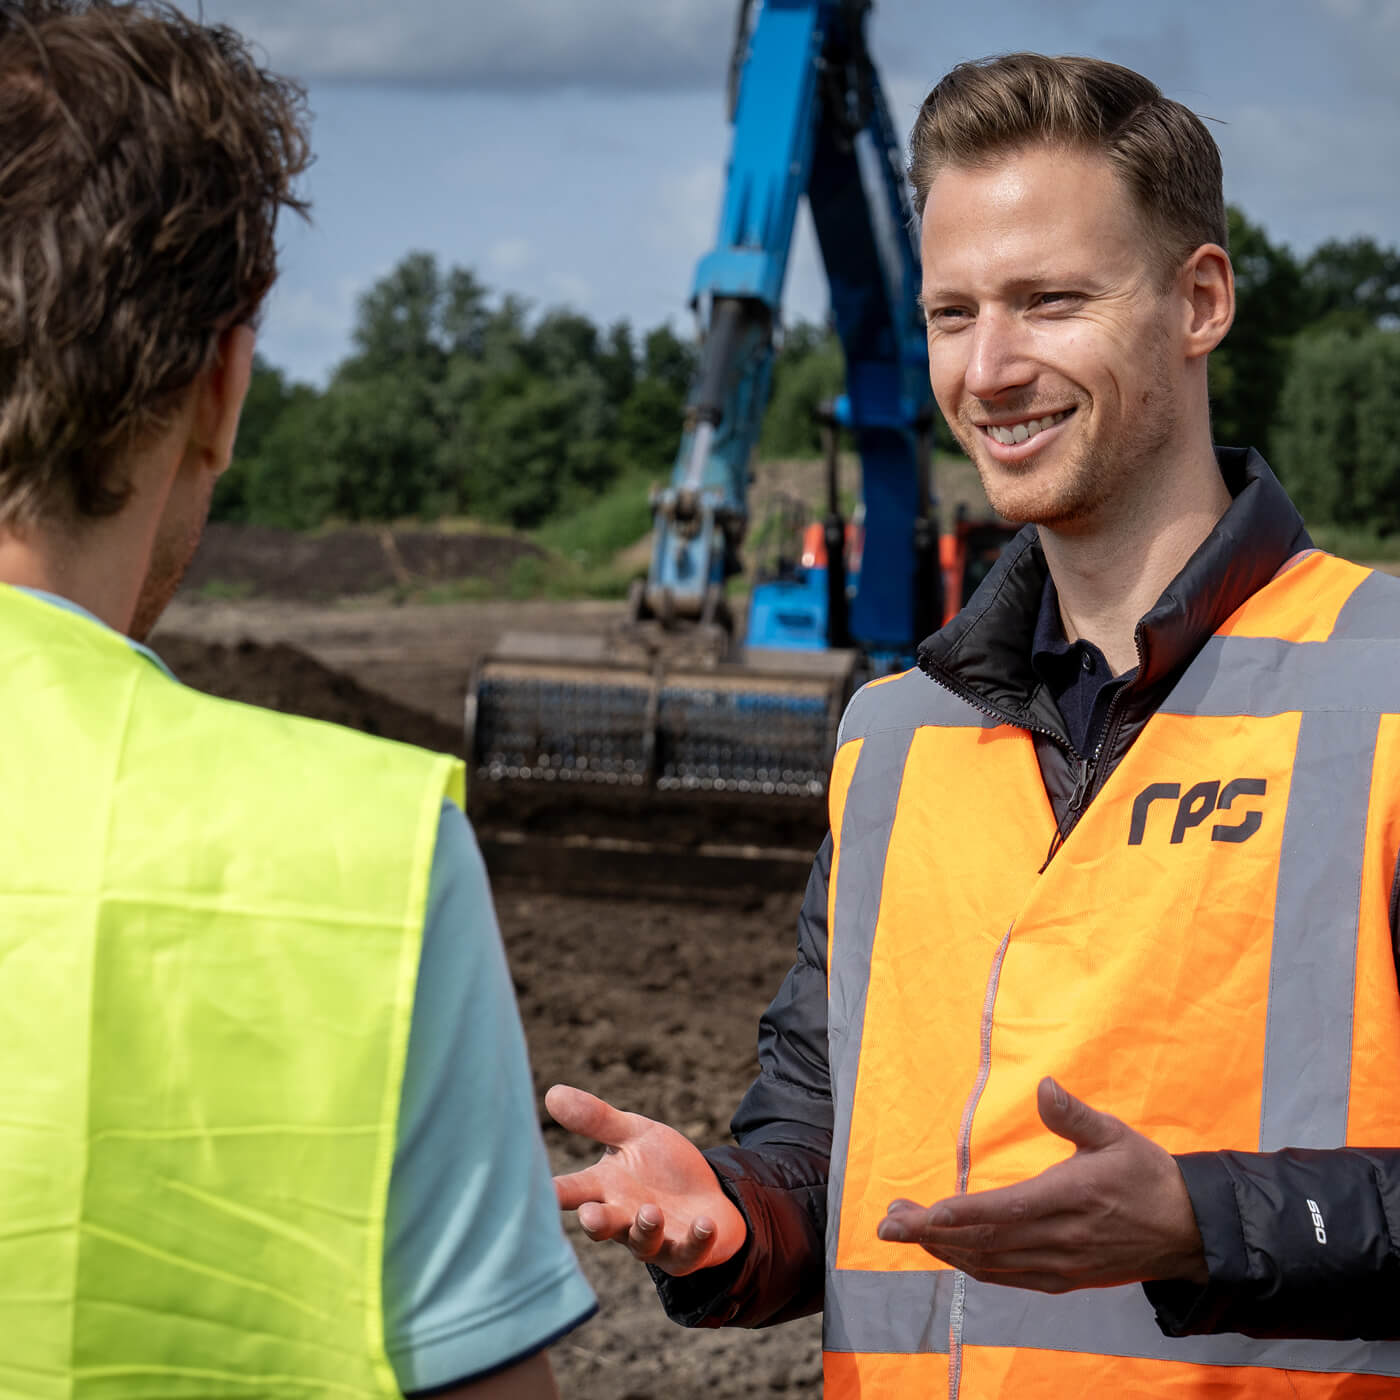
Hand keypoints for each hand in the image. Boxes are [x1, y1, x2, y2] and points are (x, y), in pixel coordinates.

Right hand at [546, 1084, 747, 1276]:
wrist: (707, 1196)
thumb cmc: (661, 1167)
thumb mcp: (634, 1135)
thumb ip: (596, 1119)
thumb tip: (551, 1093)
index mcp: (604, 1189)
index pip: (572, 1190)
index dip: (554, 1192)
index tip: (541, 1190)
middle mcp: (623, 1219)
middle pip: (601, 1225)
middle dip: (595, 1222)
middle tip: (589, 1215)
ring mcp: (654, 1240)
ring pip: (643, 1243)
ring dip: (646, 1229)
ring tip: (650, 1212)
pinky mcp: (686, 1252)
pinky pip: (690, 1252)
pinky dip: (698, 1239)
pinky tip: (705, 1222)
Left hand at [876, 1076, 1206, 1292]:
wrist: (1190, 1231)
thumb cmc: (1147, 1175)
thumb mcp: (1116, 1135)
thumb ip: (1075, 1115)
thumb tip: (1045, 1086)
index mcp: (1070, 1199)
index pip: (1003, 1212)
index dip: (958, 1216)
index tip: (920, 1213)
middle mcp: (1060, 1239)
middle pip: (985, 1242)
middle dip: (931, 1234)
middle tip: (888, 1223)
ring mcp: (1061, 1264)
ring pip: (991, 1263)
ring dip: (944, 1250)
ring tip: (906, 1232)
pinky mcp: (1063, 1279)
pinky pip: (1008, 1277)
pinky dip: (973, 1266)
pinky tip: (949, 1252)